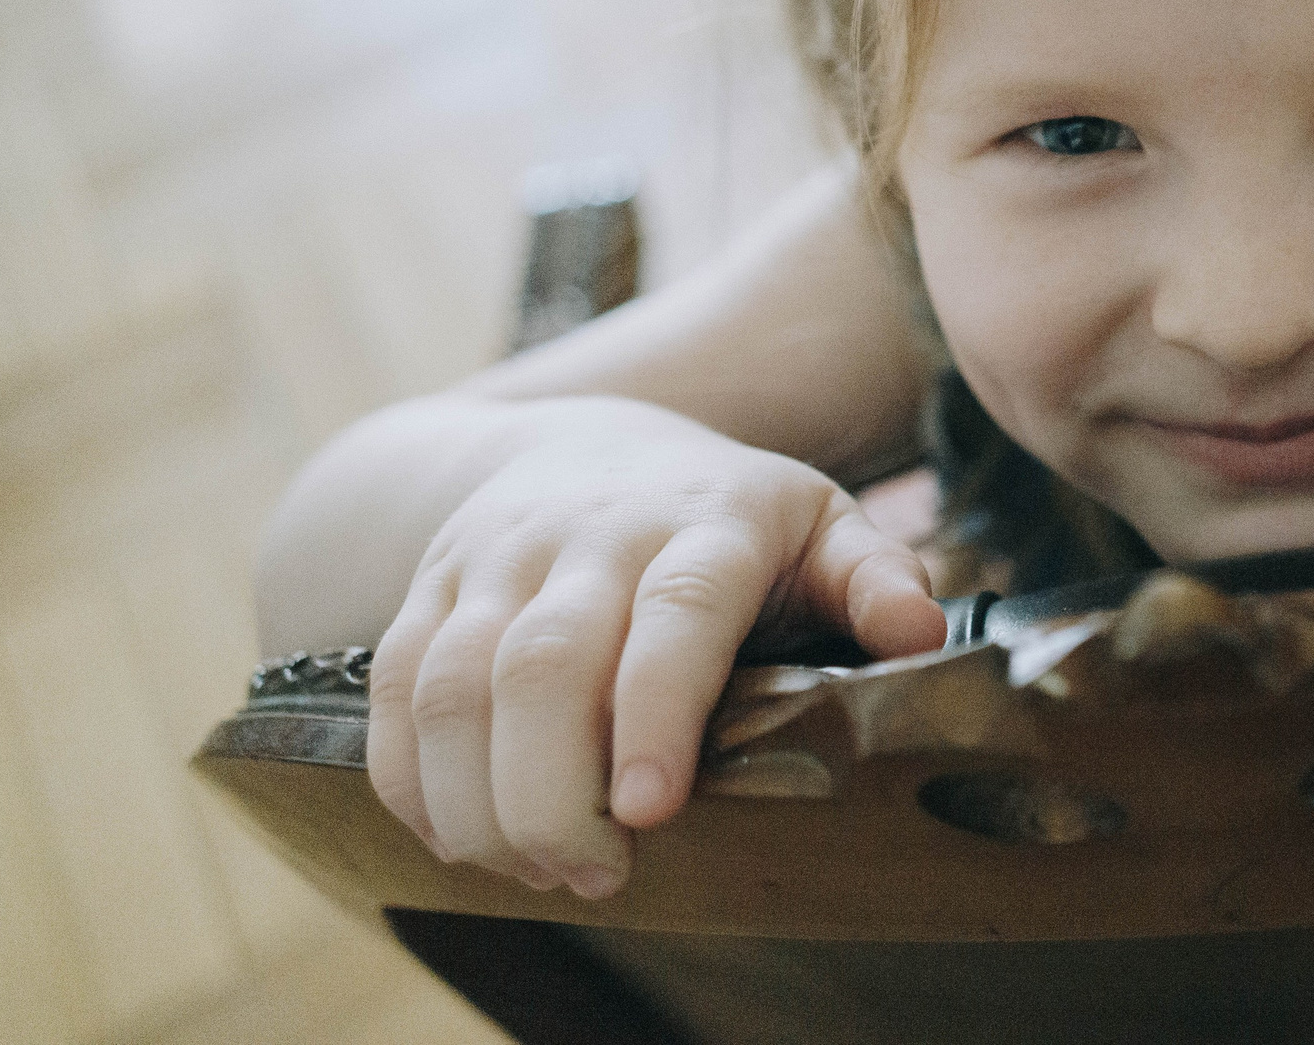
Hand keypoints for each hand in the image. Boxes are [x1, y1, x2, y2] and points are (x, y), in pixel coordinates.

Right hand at [364, 400, 946, 896]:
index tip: (651, 809)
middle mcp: (589, 535)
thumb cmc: (728, 514)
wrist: (586, 441)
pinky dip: (410, 780)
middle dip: (554, 793)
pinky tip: (459, 838)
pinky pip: (392, 691)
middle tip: (596, 873)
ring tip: (539, 870)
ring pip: (451, 686)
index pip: (675, 613)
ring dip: (481, 802)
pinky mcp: (428, 588)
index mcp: (704, 524)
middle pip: (544, 667)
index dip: (656, 712)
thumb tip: (921, 633)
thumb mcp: (819, 524)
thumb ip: (874, 575)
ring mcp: (498, 558)